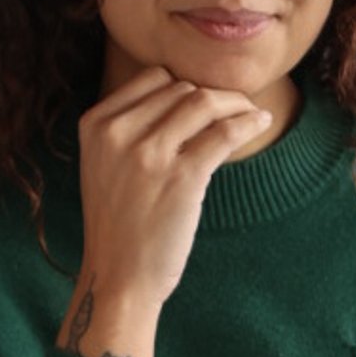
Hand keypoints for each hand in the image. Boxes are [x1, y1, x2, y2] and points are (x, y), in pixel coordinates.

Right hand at [74, 66, 272, 308]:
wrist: (118, 278)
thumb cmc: (119, 223)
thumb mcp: (105, 164)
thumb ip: (131, 127)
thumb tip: (190, 94)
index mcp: (95, 124)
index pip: (154, 78)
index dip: (186, 86)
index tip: (207, 102)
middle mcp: (117, 133)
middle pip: (181, 88)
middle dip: (214, 95)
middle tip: (238, 108)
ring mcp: (148, 155)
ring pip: (204, 102)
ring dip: (236, 104)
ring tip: (252, 113)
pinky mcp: (182, 178)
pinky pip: (225, 133)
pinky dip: (248, 123)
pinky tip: (260, 124)